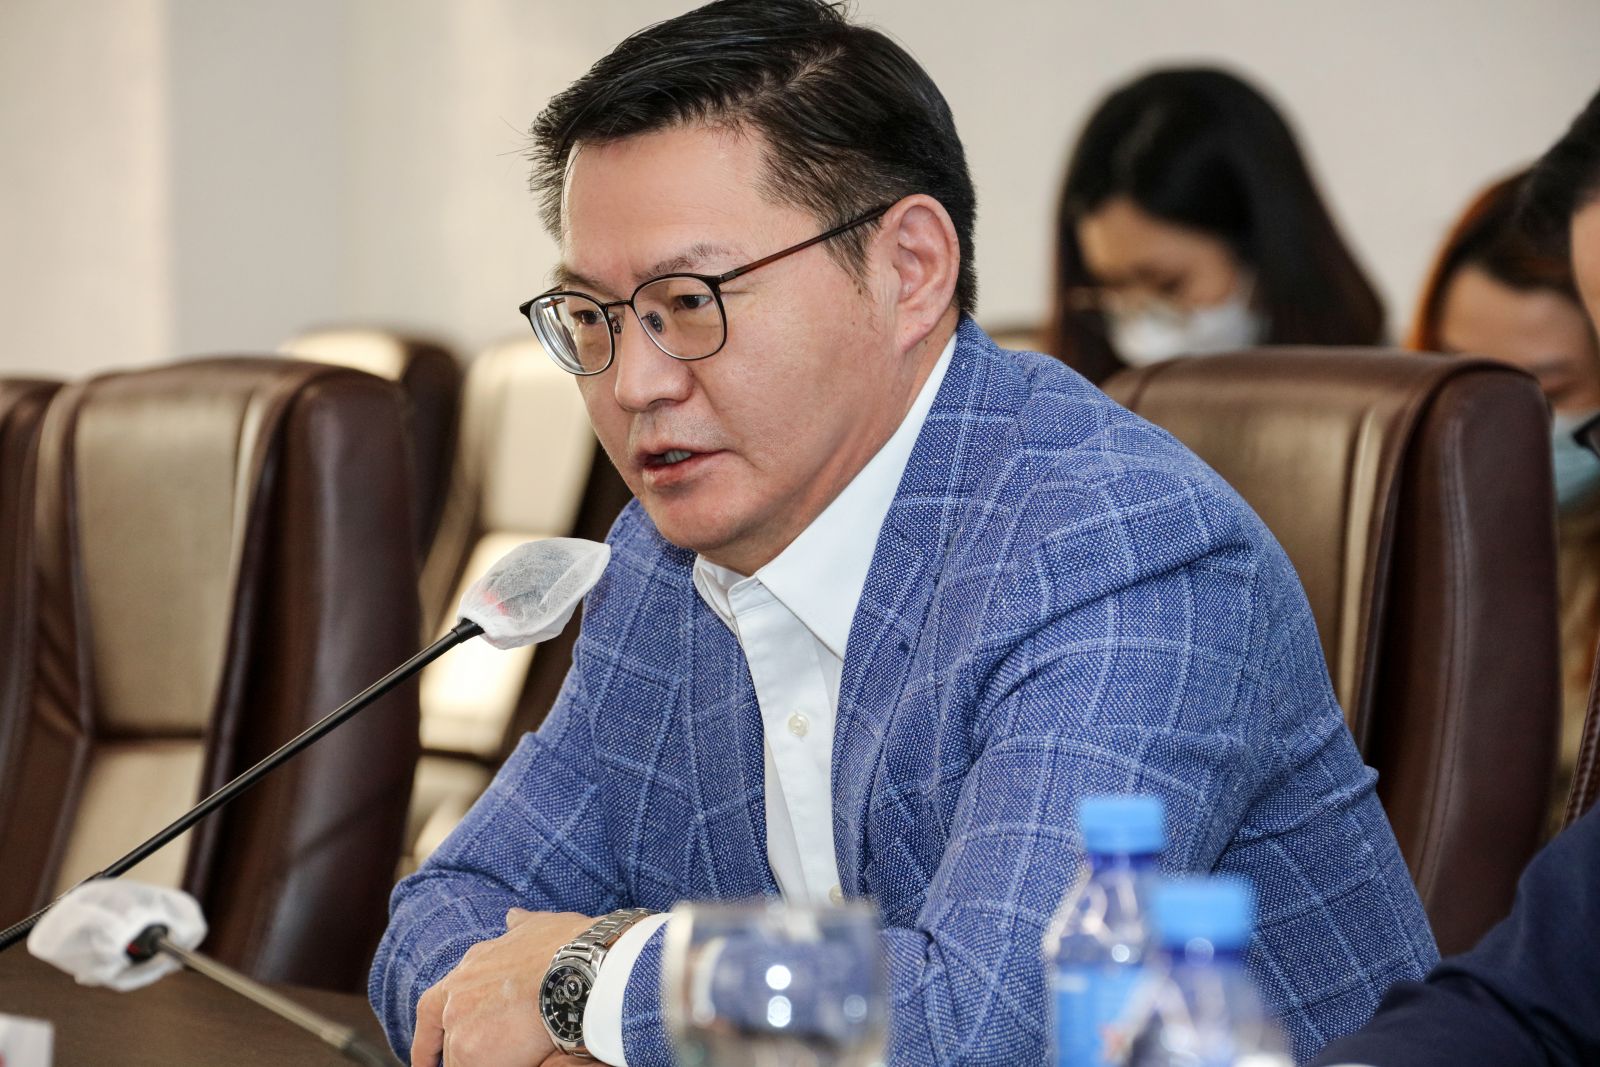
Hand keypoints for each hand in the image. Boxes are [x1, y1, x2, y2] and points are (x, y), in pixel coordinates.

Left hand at [410, 908, 594, 1066]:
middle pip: (450, 1034)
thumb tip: (513, 916)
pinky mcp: (471, 1052)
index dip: (429, 1034)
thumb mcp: (538, 927)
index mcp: (471, 966)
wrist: (578, 970)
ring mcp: (459, 1023)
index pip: (433, 1005)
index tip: (428, 1055)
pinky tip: (520, 1063)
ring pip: (461, 1056)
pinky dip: (497, 1065)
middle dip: (463, 1048)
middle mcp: (458, 994)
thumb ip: (521, 926)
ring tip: (514, 1055)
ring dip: (484, 1057)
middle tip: (480, 1056)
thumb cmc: (568, 948)